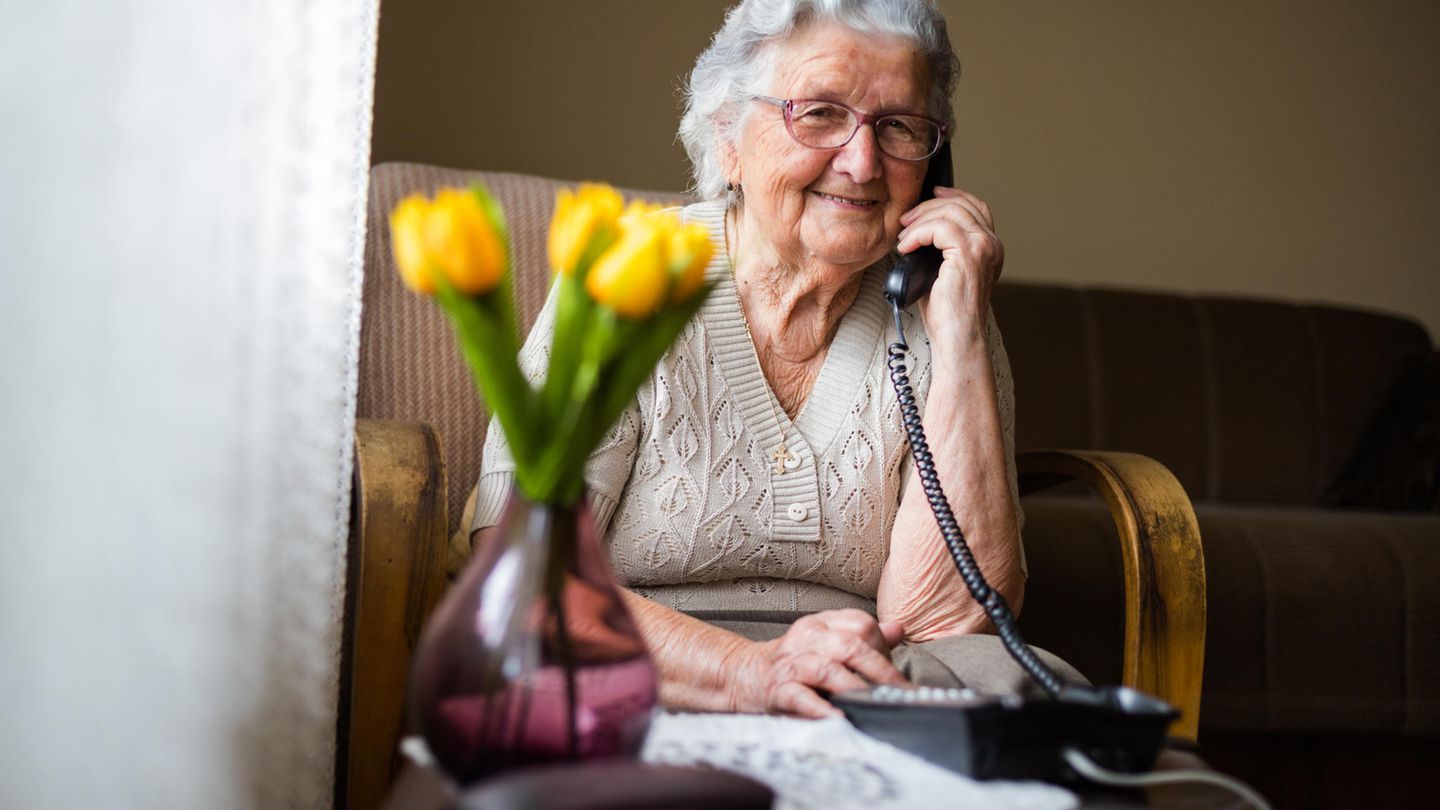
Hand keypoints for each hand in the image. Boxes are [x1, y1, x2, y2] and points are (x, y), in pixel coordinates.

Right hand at [724, 609, 907, 717]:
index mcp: (822, 623)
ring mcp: (791, 663)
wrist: (742, 674)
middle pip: (850, 646)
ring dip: (854, 688)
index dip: (883, 647)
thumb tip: (897, 629)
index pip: (861, 625)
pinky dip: (819, 708)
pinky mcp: (777, 689)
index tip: (894, 673)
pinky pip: (799, 697)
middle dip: (880, 670)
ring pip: (827, 669)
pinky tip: (837, 717)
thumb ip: (861, 637)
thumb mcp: (826, 642)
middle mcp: (807, 638)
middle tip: (900, 693)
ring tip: (873, 704)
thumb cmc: (792, 661)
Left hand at [895, 187, 1003, 340]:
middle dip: (929, 206)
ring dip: (920, 219)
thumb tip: (915, 230)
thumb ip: (940, 249)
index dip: (952, 195)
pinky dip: (918, 233)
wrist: (957, 338)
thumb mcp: (943, 273)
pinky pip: (940, 227)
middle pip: (962, 204)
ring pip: (950, 211)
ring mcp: (983, 247)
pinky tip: (906, 246)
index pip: (975, 207)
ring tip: (903, 236)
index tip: (930, 195)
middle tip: (905, 219)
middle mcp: (992, 244)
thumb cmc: (947, 314)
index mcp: (990, 248)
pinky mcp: (968, 254)